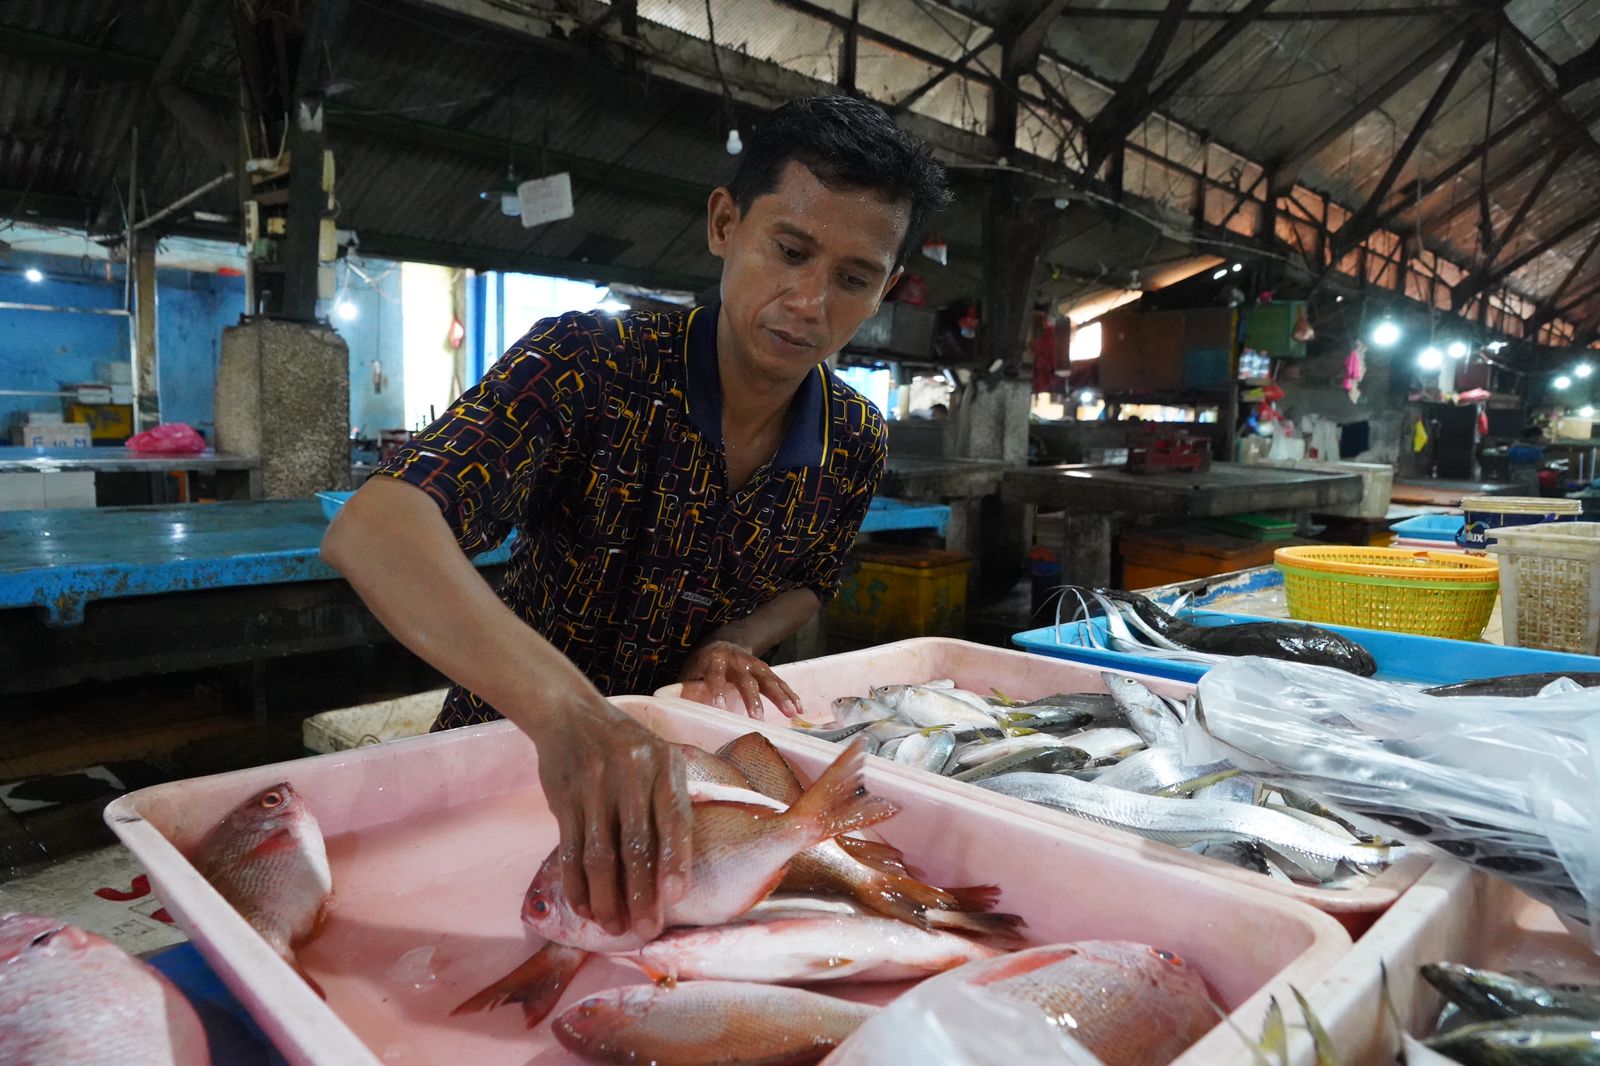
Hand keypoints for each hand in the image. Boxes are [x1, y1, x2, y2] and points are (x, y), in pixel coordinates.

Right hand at [530, 699, 691, 938]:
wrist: (571, 716)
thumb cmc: (627, 747)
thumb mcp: (660, 759)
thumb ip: (669, 803)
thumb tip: (676, 869)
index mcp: (664, 764)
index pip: (673, 818)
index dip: (675, 860)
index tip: (676, 896)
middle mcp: (630, 774)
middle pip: (636, 845)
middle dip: (641, 894)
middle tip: (645, 928)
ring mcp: (594, 787)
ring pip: (600, 855)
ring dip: (606, 898)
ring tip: (614, 927)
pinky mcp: (565, 799)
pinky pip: (571, 850)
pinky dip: (577, 884)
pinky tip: (585, 906)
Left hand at [678, 639, 801, 718]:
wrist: (724, 641)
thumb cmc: (703, 665)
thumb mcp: (691, 672)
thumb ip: (688, 689)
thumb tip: (677, 711)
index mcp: (713, 661)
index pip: (715, 675)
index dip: (717, 690)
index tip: (720, 707)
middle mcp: (736, 661)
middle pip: (746, 680)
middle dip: (752, 699)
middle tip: (757, 718)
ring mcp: (753, 664)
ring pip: (768, 680)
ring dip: (780, 697)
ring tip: (791, 713)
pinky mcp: (765, 669)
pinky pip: (779, 681)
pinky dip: (790, 694)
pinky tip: (798, 709)